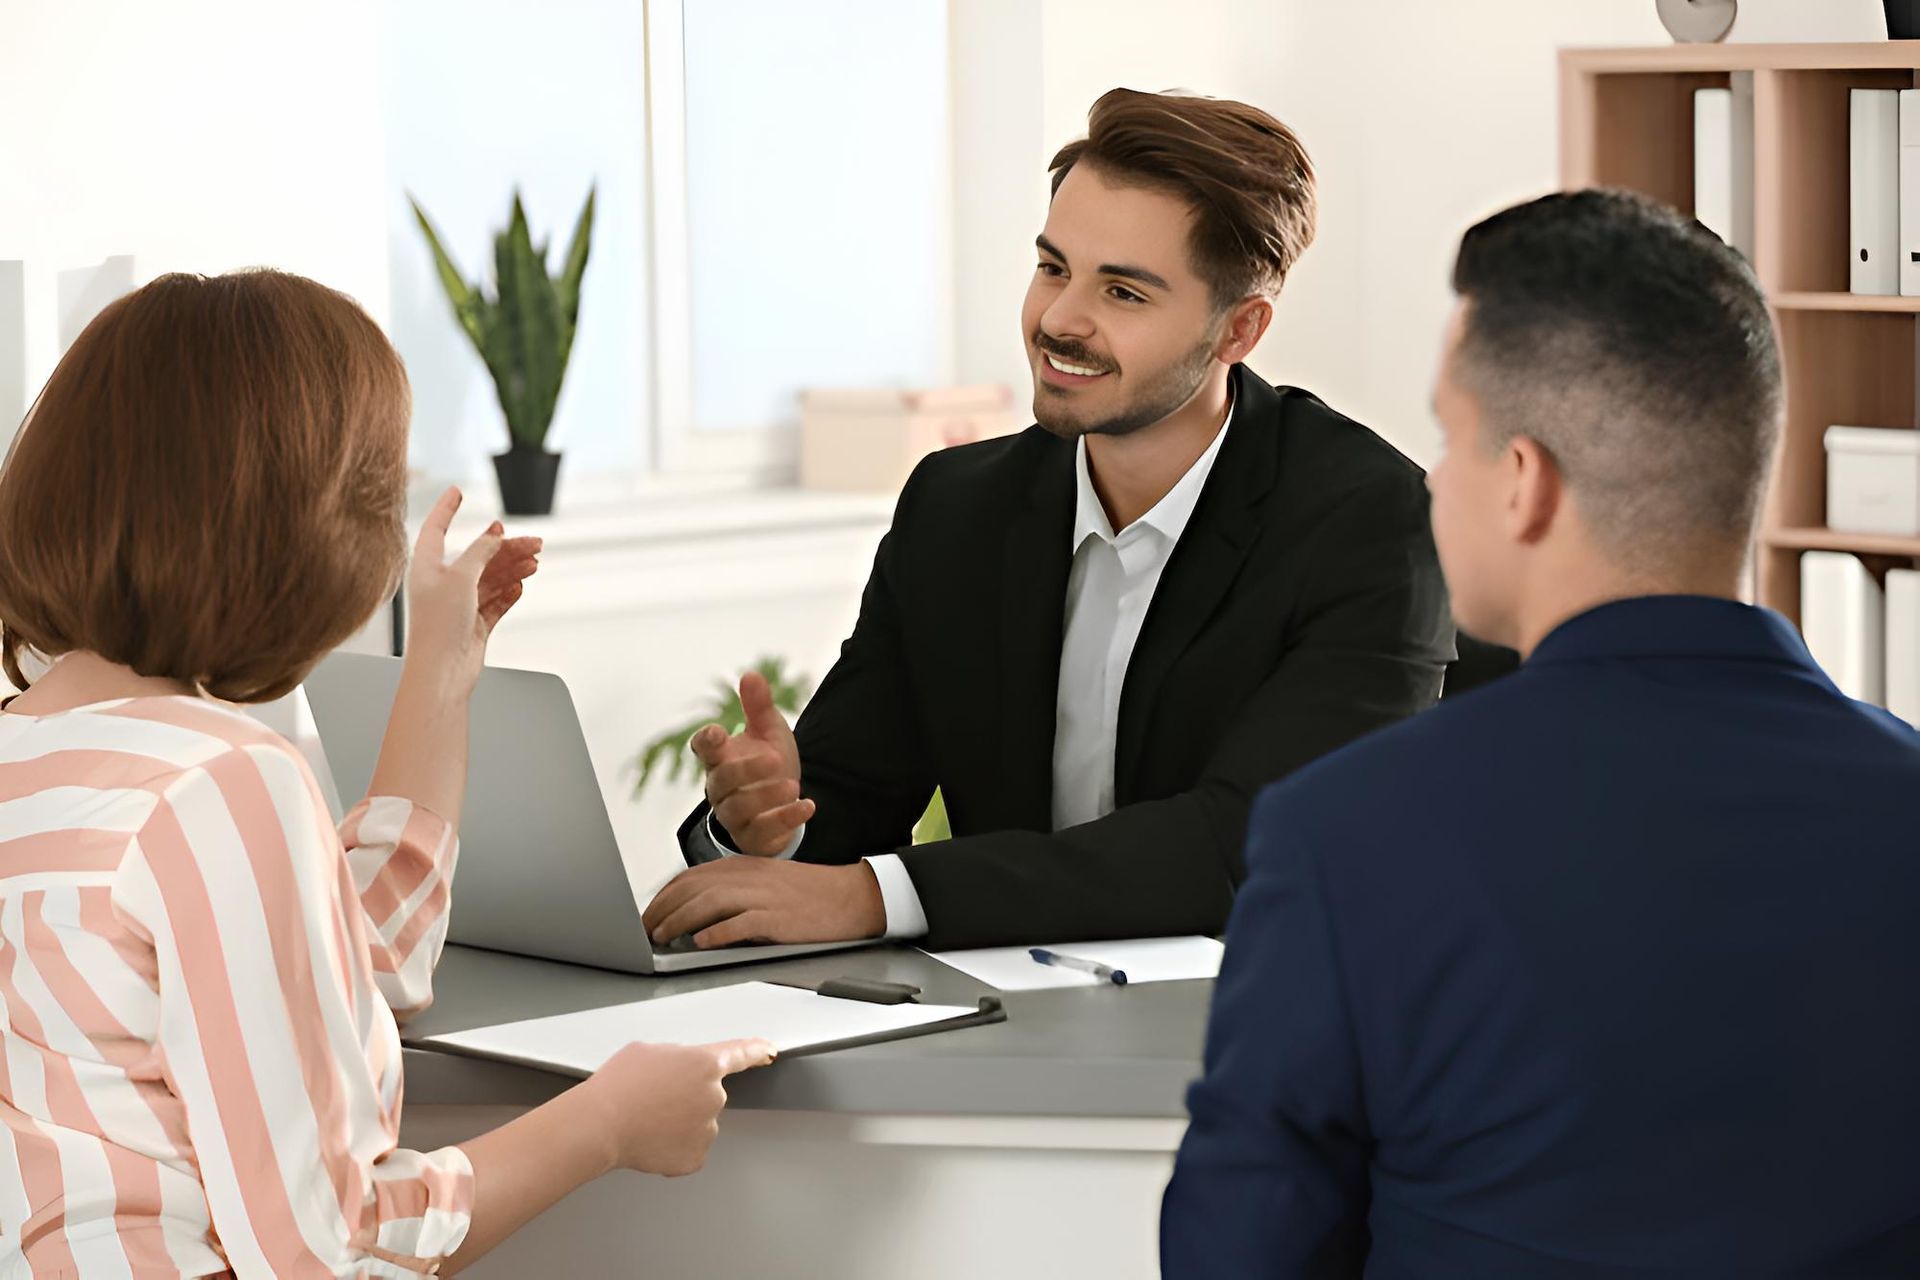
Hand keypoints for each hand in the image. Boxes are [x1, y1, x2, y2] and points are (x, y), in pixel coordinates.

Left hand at [405, 486, 540, 695]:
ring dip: (513, 569)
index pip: (436, 529)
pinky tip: (520, 587)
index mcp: (427, 567)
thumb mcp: (461, 578)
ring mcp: (458, 604)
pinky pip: (495, 602)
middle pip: (477, 555)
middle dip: (505, 547)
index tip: (456, 491)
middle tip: (534, 542)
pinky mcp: (473, 624)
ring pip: (491, 578)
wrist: (442, 673)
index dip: (446, 508)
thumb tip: (494, 533)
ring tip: (535, 564)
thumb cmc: (439, 626)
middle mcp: (441, 583)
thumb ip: (480, 552)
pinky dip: (509, 593)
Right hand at [585, 1038, 774, 1176]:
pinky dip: (672, 1147)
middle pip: (707, 1093)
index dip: (756, 1051)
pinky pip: (688, 1148)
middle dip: (685, 1096)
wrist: (601, 1125)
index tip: (769, 1052)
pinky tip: (650, 1140)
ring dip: (677, 1122)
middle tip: (652, 1098)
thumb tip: (679, 1070)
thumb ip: (677, 1057)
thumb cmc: (619, 1086)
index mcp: (705, 1064)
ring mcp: (707, 1130)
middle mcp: (714, 1096)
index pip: (740, 1054)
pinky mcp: (695, 1157)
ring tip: (645, 1120)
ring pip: (697, 1123)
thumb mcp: (648, 1051)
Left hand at [641, 859, 885, 948]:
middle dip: (662, 909)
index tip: (649, 914)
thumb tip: (695, 912)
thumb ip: (731, 890)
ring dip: (680, 920)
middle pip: (692, 888)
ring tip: (663, 936)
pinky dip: (716, 932)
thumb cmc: (807, 894)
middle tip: (646, 930)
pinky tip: (701, 942)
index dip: (663, 896)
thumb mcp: (764, 881)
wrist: (849, 896)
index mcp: (742, 866)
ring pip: (709, 903)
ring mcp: (762, 896)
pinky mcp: (777, 918)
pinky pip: (740, 923)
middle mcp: (748, 877)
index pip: (690, 877)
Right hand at [692, 671, 811, 854]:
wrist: (786, 801)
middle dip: (746, 770)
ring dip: (766, 797)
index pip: (702, 748)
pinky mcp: (751, 836)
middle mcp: (721, 787)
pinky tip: (807, 806)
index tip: (718, 732)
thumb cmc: (769, 762)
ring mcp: (733, 814)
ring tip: (793, 785)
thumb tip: (751, 674)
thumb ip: (759, 707)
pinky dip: (785, 819)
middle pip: (721, 780)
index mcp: (721, 757)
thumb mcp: (769, 732)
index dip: (706, 741)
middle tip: (775, 759)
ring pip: (738, 808)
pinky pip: (761, 831)